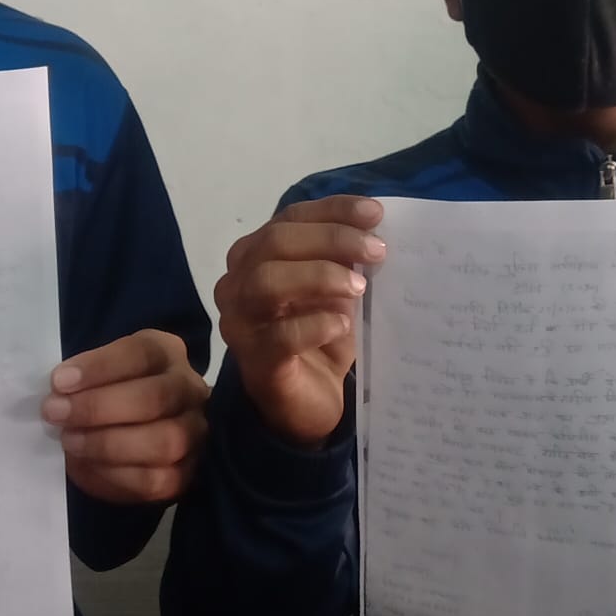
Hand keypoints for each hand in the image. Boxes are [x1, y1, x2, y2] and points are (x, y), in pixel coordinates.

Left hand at [42, 330, 206, 505]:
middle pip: (155, 397)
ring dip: (108, 444)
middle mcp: (189, 389)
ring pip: (163, 442)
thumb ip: (81, 378)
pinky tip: (85, 466)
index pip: (141, 353)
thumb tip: (56, 396)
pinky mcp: (185, 473)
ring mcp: (193, 433)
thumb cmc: (105, 390)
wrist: (130, 428)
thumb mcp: (97, 370)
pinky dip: (115, 476)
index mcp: (167, 352)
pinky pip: (156, 481)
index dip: (99, 367)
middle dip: (99, 407)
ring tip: (70, 441)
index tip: (60, 381)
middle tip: (56, 412)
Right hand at [215, 195, 384, 446]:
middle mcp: (237, 283)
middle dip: (331, 239)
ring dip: (319, 276)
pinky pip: (279, 337)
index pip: (289, 218)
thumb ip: (345, 260)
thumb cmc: (321, 338)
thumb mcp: (337, 291)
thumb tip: (374, 232)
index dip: (332, 211)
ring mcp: (240, 323)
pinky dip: (314, 325)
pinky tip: (342, 325)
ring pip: (265, 282)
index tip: (375, 213)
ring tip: (358, 286)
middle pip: (274, 243)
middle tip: (377, 251)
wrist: (308, 404)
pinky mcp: (256, 362)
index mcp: (256, 256)